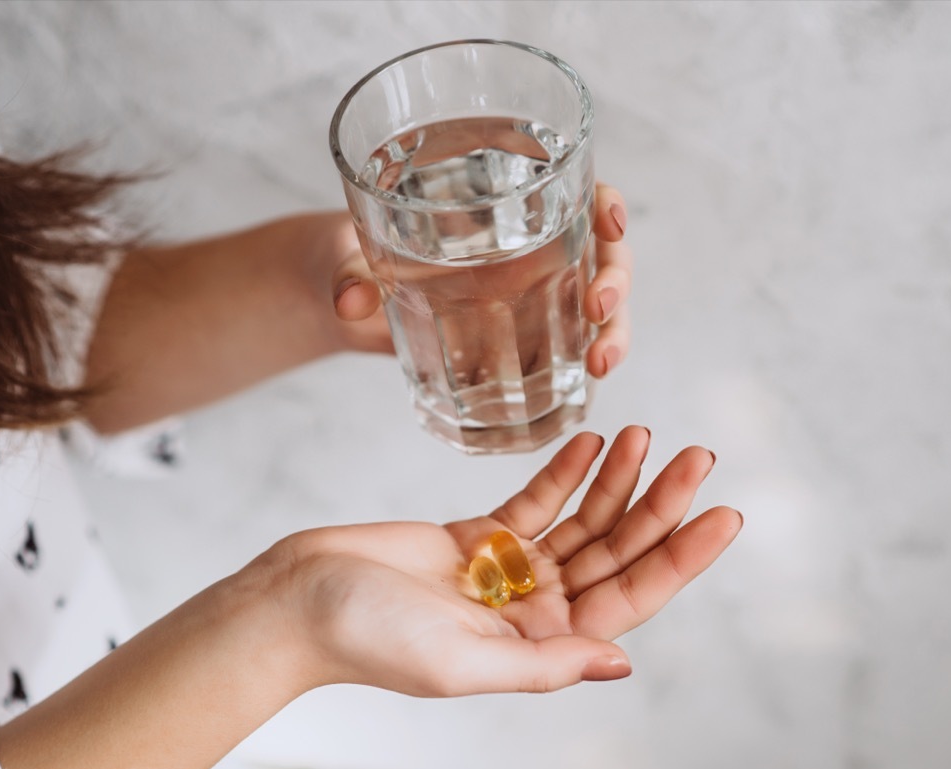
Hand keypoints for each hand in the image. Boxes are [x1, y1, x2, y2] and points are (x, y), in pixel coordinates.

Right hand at [264, 426, 739, 695]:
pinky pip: (534, 500)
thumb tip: (621, 662)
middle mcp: (532, 610)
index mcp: (538, 647)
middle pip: (615, 552)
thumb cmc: (367, 640)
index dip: (679, 557)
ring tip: (648, 434)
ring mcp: (505, 571)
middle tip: (699, 455)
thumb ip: (543, 664)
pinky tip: (594, 440)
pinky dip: (565, 470)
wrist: (296, 600)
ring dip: (617, 480)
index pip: (629, 599)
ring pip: (581, 521)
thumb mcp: (462, 663)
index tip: (723, 515)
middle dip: (660, 505)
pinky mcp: (474, 536)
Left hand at [327, 183, 633, 377]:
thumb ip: (349, 272)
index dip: (605, 202)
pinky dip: (578, 373)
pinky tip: (579, 398)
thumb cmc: (344, 251)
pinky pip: (562, 352)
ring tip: (599, 365)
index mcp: (495, 202)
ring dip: (611, 333)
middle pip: (599, 251)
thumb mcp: (342, 254)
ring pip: (595, 305)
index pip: (572, 187)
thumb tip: (351, 300)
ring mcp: (527, 294)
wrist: (335, 292)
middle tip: (599, 310)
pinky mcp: (515, 340)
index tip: (610, 224)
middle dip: (615, 280)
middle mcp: (524, 245)